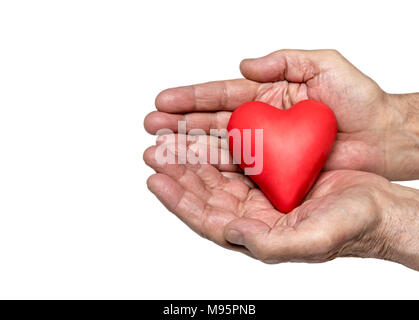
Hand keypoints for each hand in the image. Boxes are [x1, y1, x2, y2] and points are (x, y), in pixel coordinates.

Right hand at [144, 49, 418, 179]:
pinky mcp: (272, 173)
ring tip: (159, 153)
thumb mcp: (324, 66)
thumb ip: (284, 61)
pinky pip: (238, 173)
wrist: (382, 136)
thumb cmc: (359, 100)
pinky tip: (190, 173)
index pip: (220, 96)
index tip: (161, 102)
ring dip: (188, 151)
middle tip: (150, 130)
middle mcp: (259, 123)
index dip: (190, 99)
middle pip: (211, 125)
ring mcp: (263, 150)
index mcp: (265, 96)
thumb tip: (243, 65)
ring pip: (217, 150)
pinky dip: (213, 173)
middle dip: (179, 127)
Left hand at [144, 144, 418, 269]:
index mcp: (257, 234)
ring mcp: (261, 193)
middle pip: (205, 194)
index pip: (207, 219)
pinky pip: (236, 160)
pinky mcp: (272, 174)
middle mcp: (253, 215)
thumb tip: (233, 233)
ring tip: (169, 143)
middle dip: (178, 174)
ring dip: (192, 159)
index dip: (180, 201)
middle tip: (155, 153)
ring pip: (216, 175)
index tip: (158, 181)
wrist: (378, 207)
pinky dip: (218, 149)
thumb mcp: (314, 240)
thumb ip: (272, 244)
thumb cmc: (353, 227)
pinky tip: (204, 138)